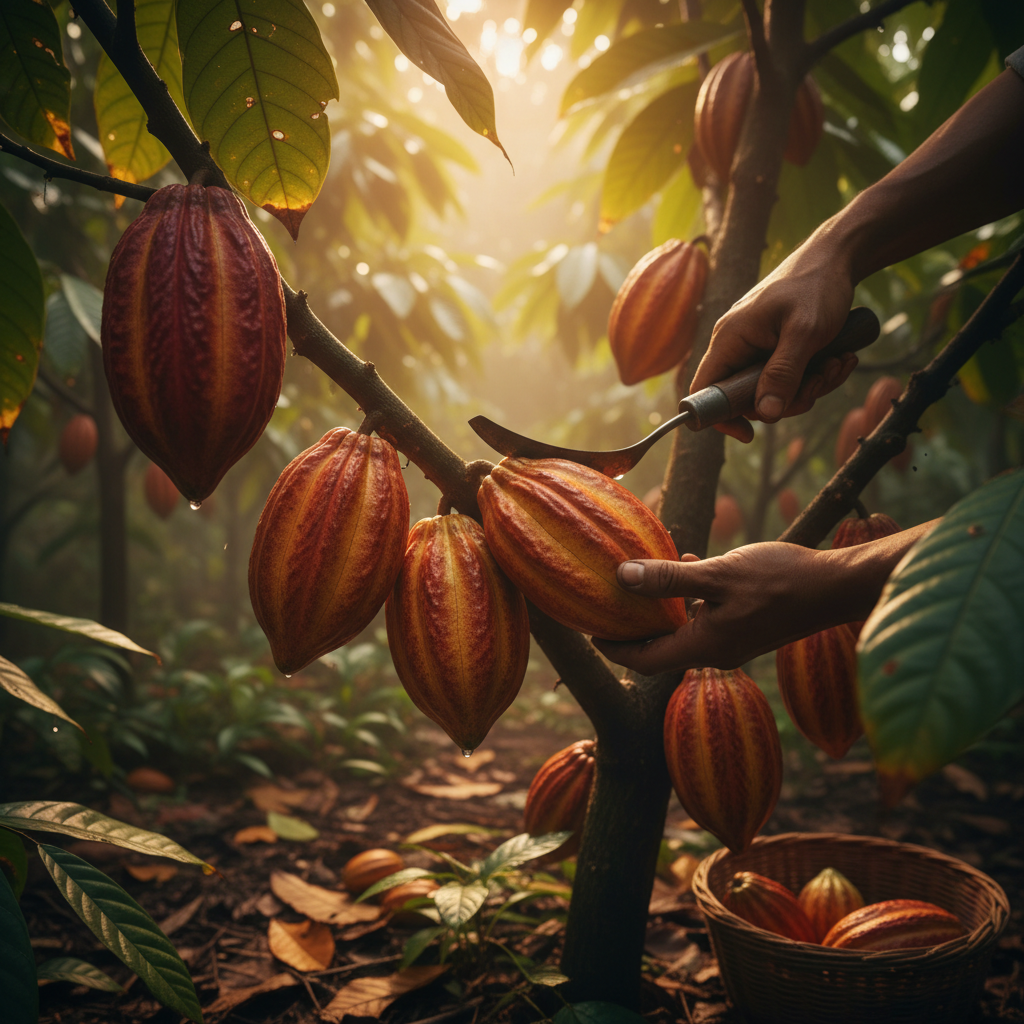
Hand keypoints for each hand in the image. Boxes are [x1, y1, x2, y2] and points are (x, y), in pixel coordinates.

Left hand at [591, 544, 863, 673]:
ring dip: (662, 605)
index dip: (614, 649)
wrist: (836, 587)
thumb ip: (669, 579)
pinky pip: (706, 613)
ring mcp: (733, 639)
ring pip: (684, 626)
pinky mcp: (747, 624)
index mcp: (704, 646)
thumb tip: (623, 577)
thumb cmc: (780, 581)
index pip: (645, 660)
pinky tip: (685, 561)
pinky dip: (690, 594)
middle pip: (661, 646)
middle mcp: (716, 650)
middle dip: (634, 626)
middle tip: (607, 604)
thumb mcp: (718, 574)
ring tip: (638, 576)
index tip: (590, 632)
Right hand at [690, 233, 858, 441]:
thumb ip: (783, 373)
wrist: (836, 258)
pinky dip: (814, 376)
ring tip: (837, 363)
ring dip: (809, 387)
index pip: (704, 390)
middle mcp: (736, 346)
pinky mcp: (775, 349)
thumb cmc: (817, 285)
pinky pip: (788, 379)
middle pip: (746, 398)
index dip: (719, 417)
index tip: (749, 434)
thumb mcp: (805, 332)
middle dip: (787, 399)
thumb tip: (766, 416)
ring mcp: (756, 348)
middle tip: (820, 380)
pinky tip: (838, 359)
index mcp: (729, 339)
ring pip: (772, 391)